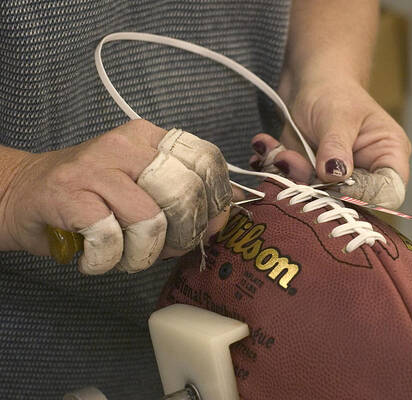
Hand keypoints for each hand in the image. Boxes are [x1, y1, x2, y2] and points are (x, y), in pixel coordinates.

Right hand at [0, 120, 231, 273]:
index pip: (204, 159)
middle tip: (162, 247)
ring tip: (124, 254)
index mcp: (150, 138)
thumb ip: (184, 202)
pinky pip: (110, 237)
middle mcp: (125, 145)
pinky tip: (96, 256)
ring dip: (142, 253)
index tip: (208, 223)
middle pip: (183, 191)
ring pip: (150, 219)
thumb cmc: (92, 198)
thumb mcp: (144, 191)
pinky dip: (107, 260)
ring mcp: (95, 167)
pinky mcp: (68, 193)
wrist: (24, 194)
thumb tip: (222, 219)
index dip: (215, 198)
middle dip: (182, 233)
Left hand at [249, 79, 410, 208]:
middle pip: (348, 202)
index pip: (388, 194)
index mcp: (388, 156)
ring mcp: (336, 179)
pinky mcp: (311, 179)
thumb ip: (336, 146)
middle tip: (289, 160)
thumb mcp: (337, 114)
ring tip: (279, 151)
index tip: (332, 183)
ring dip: (290, 176)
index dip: (362, 197)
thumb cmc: (333, 90)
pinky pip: (293, 186)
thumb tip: (335, 175)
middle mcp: (366, 173)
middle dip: (314, 185)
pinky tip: (267, 147)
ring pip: (315, 197)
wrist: (307, 82)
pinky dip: (277, 169)